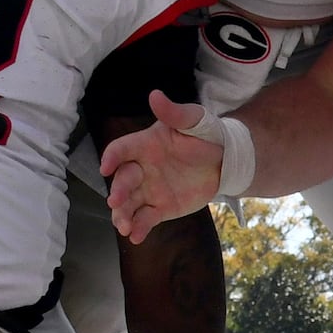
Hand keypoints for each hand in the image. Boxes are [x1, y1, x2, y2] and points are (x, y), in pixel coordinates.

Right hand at [101, 89, 226, 240]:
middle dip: (117, 192)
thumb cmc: (206, 134)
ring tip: (123, 226)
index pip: (122, 150)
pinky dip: (139, 228)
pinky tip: (136, 237)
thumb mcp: (193, 120)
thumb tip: (155, 95)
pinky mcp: (160, 208)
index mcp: (145, 145)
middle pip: (122, 181)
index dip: (112, 157)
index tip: (106, 167)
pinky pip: (145, 219)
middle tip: (115, 202)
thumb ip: (174, 113)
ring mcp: (149, 190)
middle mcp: (142, 169)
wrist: (226, 160)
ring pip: (129, 204)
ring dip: (122, 214)